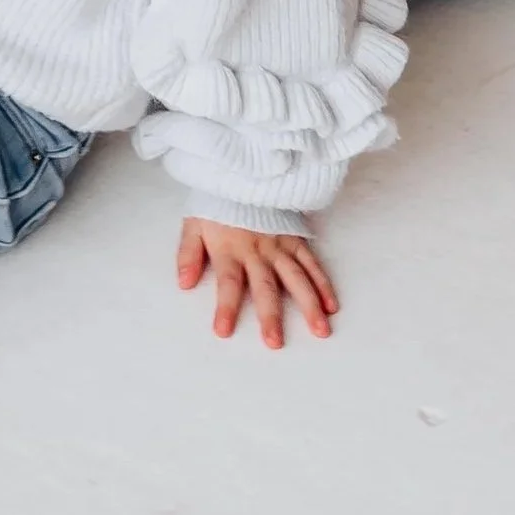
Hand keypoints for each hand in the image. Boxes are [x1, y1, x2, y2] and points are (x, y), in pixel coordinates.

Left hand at [175, 219, 337, 347]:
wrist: (240, 171)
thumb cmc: (216, 203)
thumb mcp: (194, 224)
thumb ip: (188, 253)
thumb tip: (183, 284)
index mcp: (229, 249)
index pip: (228, 283)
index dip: (226, 307)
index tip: (224, 331)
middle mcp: (257, 250)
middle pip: (265, 286)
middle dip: (270, 315)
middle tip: (275, 343)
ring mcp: (279, 245)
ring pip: (296, 278)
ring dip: (308, 305)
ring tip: (319, 331)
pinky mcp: (295, 238)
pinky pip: (311, 262)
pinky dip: (322, 283)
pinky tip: (331, 306)